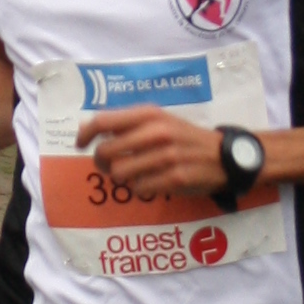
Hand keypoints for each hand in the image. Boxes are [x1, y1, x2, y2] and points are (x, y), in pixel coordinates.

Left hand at [76, 109, 255, 205]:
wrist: (224, 156)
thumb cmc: (185, 137)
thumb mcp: (160, 120)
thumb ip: (129, 122)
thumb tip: (92, 127)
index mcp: (149, 114)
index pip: (102, 121)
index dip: (85, 134)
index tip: (80, 144)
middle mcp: (156, 132)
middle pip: (105, 152)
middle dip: (101, 162)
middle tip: (108, 165)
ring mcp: (166, 156)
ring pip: (120, 173)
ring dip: (121, 177)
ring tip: (133, 173)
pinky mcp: (174, 178)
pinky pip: (139, 188)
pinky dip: (140, 188)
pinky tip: (151, 182)